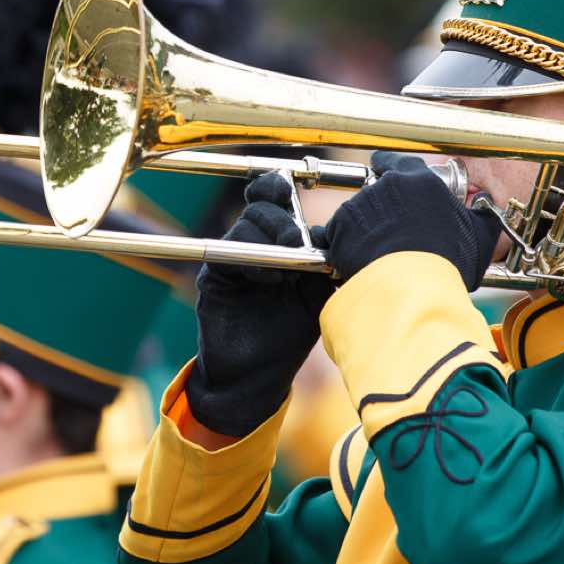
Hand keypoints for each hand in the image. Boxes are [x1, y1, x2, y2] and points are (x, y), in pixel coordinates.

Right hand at [185, 174, 334, 437]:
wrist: (258, 376)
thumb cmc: (289, 334)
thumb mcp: (317, 293)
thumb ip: (325, 261)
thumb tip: (347, 234)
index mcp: (277, 242)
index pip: (275, 200)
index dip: (280, 188)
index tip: (297, 188)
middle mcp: (253, 244)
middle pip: (261, 205)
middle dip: (281, 217)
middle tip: (298, 240)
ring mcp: (232, 259)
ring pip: (246, 226)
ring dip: (270, 238)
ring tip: (289, 268)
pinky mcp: (215, 278)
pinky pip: (228, 253)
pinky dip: (253, 262)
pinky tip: (272, 281)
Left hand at [323, 152, 502, 291]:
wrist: (413, 289)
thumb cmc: (449, 263)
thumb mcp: (479, 237)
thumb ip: (482, 219)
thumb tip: (489, 217)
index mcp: (419, 180)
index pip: (399, 161)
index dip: (396, 172)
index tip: (397, 186)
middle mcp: (385, 186)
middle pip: (379, 191)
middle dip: (384, 209)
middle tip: (396, 234)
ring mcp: (358, 207)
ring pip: (358, 212)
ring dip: (365, 228)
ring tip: (379, 253)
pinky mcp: (338, 229)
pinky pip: (336, 233)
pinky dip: (344, 244)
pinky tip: (360, 260)